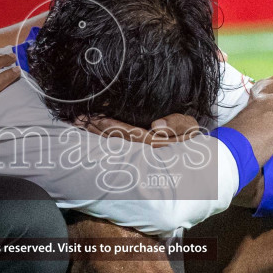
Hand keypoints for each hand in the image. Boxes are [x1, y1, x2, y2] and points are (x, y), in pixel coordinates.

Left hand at [76, 112, 200, 146]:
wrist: (195, 153)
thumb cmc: (190, 135)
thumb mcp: (190, 127)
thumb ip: (177, 123)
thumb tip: (156, 125)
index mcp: (156, 142)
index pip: (129, 133)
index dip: (112, 125)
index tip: (96, 117)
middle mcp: (144, 151)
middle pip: (116, 139)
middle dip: (96, 130)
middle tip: (77, 119)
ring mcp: (139, 155)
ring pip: (113, 144)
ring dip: (95, 135)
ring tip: (78, 125)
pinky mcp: (135, 154)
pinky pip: (116, 147)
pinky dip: (102, 139)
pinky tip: (90, 133)